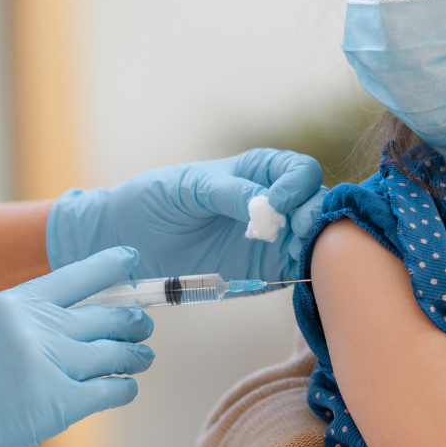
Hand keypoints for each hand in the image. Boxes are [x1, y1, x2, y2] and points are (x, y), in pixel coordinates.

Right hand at [0, 247, 154, 446]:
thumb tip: (20, 317)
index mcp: (9, 303)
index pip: (75, 276)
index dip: (109, 266)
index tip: (130, 261)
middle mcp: (35, 329)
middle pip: (103, 316)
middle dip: (128, 318)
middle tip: (141, 322)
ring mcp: (47, 367)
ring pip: (113, 354)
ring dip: (133, 354)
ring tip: (143, 355)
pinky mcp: (53, 408)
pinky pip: (107, 392)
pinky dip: (123, 388)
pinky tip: (126, 388)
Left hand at [46, 149, 326, 279]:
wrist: (128, 241)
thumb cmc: (156, 200)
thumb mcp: (191, 187)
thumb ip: (231, 193)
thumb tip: (268, 207)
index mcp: (259, 172)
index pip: (300, 171)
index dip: (298, 185)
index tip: (276, 204)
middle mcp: (275, 203)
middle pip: (318, 204)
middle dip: (317, 216)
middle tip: (299, 233)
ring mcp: (274, 239)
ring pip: (317, 239)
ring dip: (318, 246)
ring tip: (298, 255)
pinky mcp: (267, 271)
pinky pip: (300, 270)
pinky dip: (308, 272)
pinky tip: (299, 275)